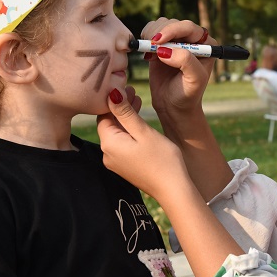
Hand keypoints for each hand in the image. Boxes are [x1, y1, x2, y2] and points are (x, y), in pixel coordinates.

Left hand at [97, 86, 188, 200]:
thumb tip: (110, 93)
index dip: (114, 100)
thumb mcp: (143, 132)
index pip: (103, 115)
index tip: (127, 87)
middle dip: (119, 107)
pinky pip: (122, 144)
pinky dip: (129, 131)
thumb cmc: (162, 159)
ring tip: (138, 102)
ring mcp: (115, 162)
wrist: (173, 189)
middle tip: (133, 91)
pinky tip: (140, 124)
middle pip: (109, 124)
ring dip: (125, 118)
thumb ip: (125, 113)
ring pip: (116, 133)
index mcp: (109, 144)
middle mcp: (107, 154)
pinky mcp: (125, 167)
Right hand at [140, 18, 215, 117]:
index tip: (158, 41)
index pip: (189, 28)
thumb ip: (185, 62)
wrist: (173, 106)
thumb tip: (166, 50)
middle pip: (173, 23)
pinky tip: (148, 55)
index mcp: (206, 44)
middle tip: (151, 49)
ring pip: (160, 24)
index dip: (172, 30)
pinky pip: (151, 32)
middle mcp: (192, 39)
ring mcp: (176, 41)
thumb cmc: (187, 94)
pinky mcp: (161, 46)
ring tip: (151, 55)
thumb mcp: (194, 80)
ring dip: (151, 35)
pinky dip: (145, 39)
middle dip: (159, 33)